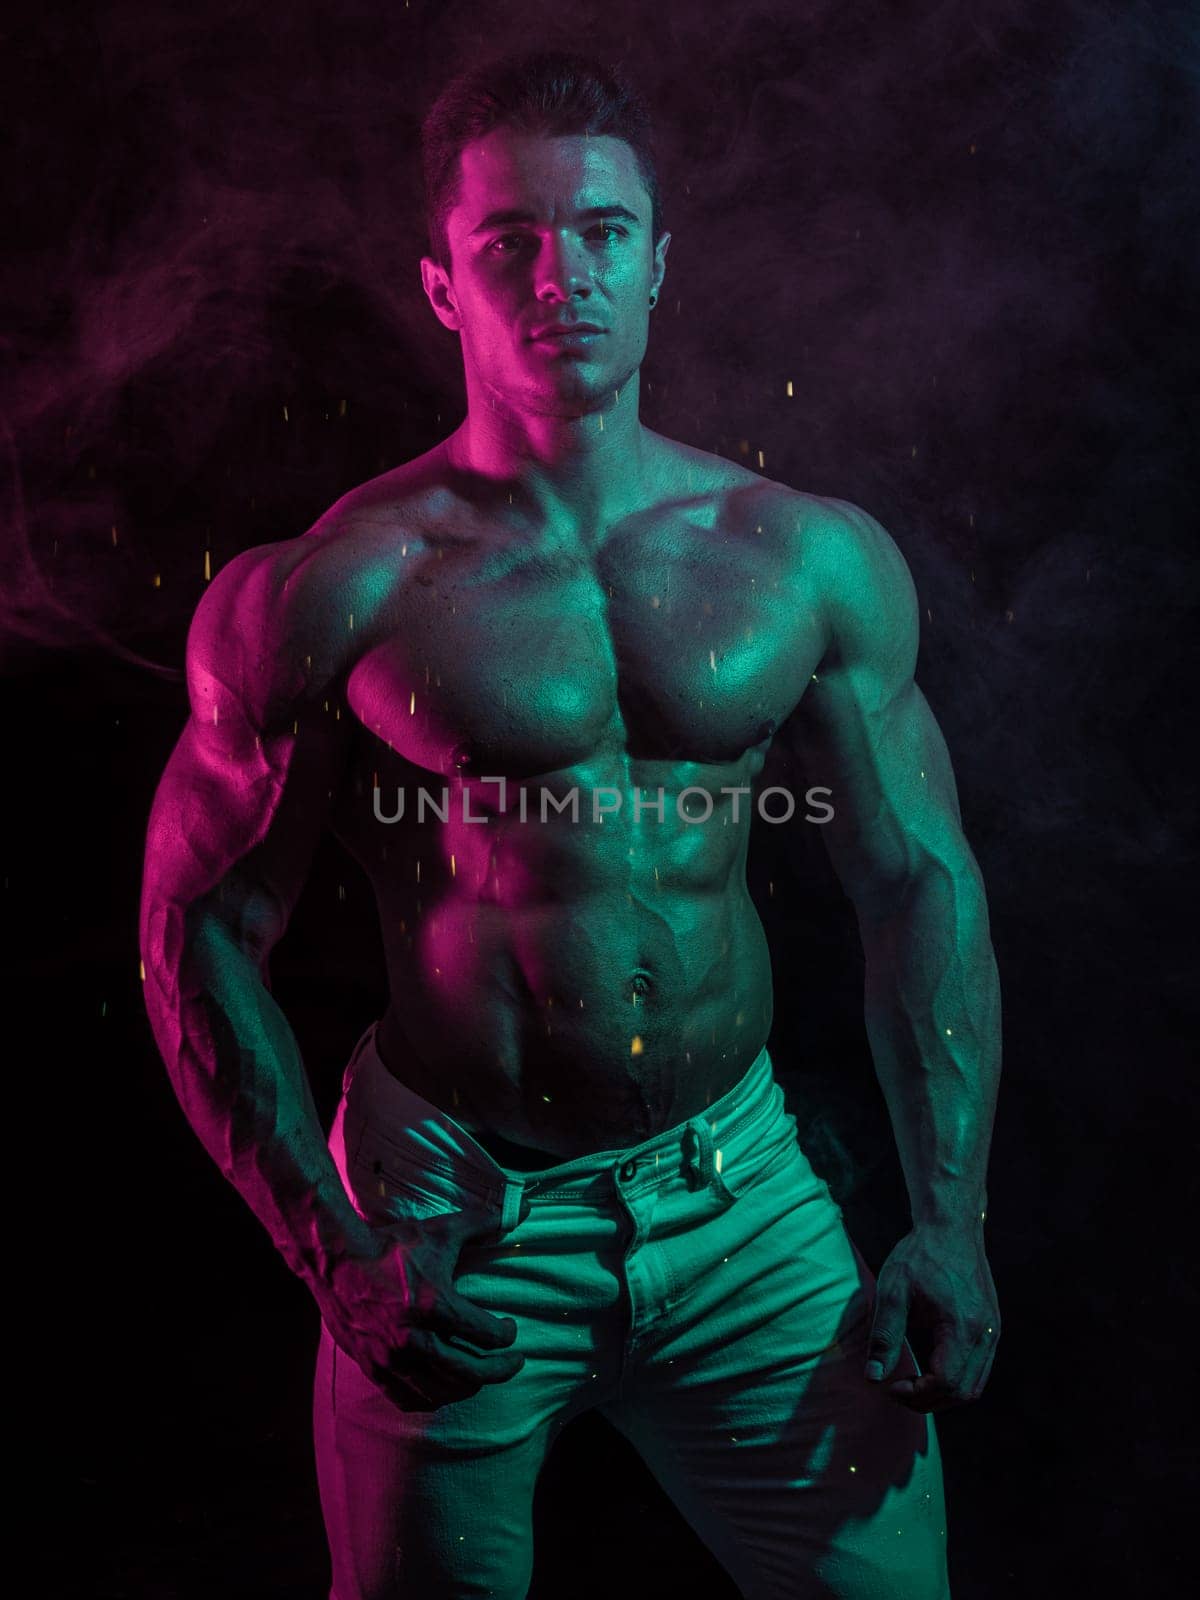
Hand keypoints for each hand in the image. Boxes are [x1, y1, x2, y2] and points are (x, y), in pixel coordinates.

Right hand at [313, 1200, 530, 1411]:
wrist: (337, 1259)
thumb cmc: (391, 1245)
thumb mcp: (441, 1230)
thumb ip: (484, 1222)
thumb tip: (523, 1208)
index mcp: (435, 1305)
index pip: (487, 1334)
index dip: (507, 1335)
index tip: (510, 1329)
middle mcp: (415, 1339)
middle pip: (471, 1372)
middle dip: (500, 1370)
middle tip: (514, 1362)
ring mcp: (392, 1358)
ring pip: (442, 1391)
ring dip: (468, 1387)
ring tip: (480, 1375)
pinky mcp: (373, 1367)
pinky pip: (408, 1399)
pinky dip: (431, 1398)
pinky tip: (442, 1387)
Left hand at [864, 1222, 999, 1411]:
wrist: (951, 1227)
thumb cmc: (919, 1256)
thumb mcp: (893, 1292)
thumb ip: (884, 1337)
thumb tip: (874, 1378)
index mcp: (963, 1326)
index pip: (946, 1383)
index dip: (917, 1395)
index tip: (890, 1386)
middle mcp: (986, 1334)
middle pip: (963, 1392)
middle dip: (928, 1401)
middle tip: (897, 1389)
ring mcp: (993, 1332)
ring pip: (974, 1385)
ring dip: (943, 1394)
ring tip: (912, 1383)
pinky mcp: (992, 1328)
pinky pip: (979, 1369)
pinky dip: (955, 1379)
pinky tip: (930, 1368)